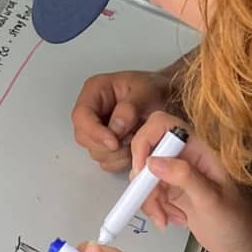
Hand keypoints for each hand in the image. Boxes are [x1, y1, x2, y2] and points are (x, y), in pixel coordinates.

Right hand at [71, 63, 187, 171]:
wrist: (170, 99)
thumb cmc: (156, 89)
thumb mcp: (146, 91)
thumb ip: (130, 107)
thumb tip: (116, 126)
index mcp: (95, 91)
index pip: (81, 116)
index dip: (94, 132)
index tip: (114, 142)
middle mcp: (92, 111)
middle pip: (84, 137)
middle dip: (108, 145)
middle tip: (132, 139)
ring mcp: (98, 130)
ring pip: (96, 152)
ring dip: (118, 153)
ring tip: (137, 139)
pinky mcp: (107, 145)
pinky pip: (107, 162)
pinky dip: (122, 160)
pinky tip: (135, 148)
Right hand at [131, 113, 251, 251]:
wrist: (243, 243)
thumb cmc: (237, 220)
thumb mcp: (211, 199)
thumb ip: (184, 177)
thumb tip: (153, 161)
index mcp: (199, 147)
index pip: (162, 125)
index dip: (145, 141)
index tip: (143, 170)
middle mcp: (185, 156)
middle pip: (147, 152)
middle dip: (144, 180)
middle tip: (153, 201)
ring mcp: (177, 173)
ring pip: (145, 176)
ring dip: (149, 200)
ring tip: (167, 218)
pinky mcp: (171, 191)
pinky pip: (149, 193)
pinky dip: (154, 209)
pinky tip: (174, 219)